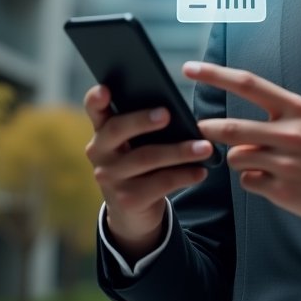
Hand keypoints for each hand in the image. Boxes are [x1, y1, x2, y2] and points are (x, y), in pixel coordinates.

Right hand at [83, 85, 213, 259]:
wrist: (132, 210)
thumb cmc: (140, 163)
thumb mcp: (136, 144)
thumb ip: (145, 125)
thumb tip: (175, 110)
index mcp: (102, 131)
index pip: (94, 109)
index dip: (95, 99)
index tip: (105, 89)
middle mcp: (100, 153)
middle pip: (118, 130)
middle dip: (143, 120)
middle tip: (167, 114)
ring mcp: (110, 178)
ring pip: (147, 157)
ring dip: (179, 151)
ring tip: (205, 147)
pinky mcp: (128, 199)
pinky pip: (160, 183)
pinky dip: (184, 175)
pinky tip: (200, 171)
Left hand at [183, 62, 300, 226]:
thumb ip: (283, 115)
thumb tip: (250, 113)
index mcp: (297, 109)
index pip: (249, 84)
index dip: (215, 75)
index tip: (190, 69)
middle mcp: (289, 133)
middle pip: (231, 128)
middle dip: (209, 129)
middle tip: (200, 129)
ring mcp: (285, 163)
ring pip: (236, 158)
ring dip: (239, 159)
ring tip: (260, 161)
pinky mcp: (282, 190)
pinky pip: (248, 182)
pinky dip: (253, 180)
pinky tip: (272, 181)